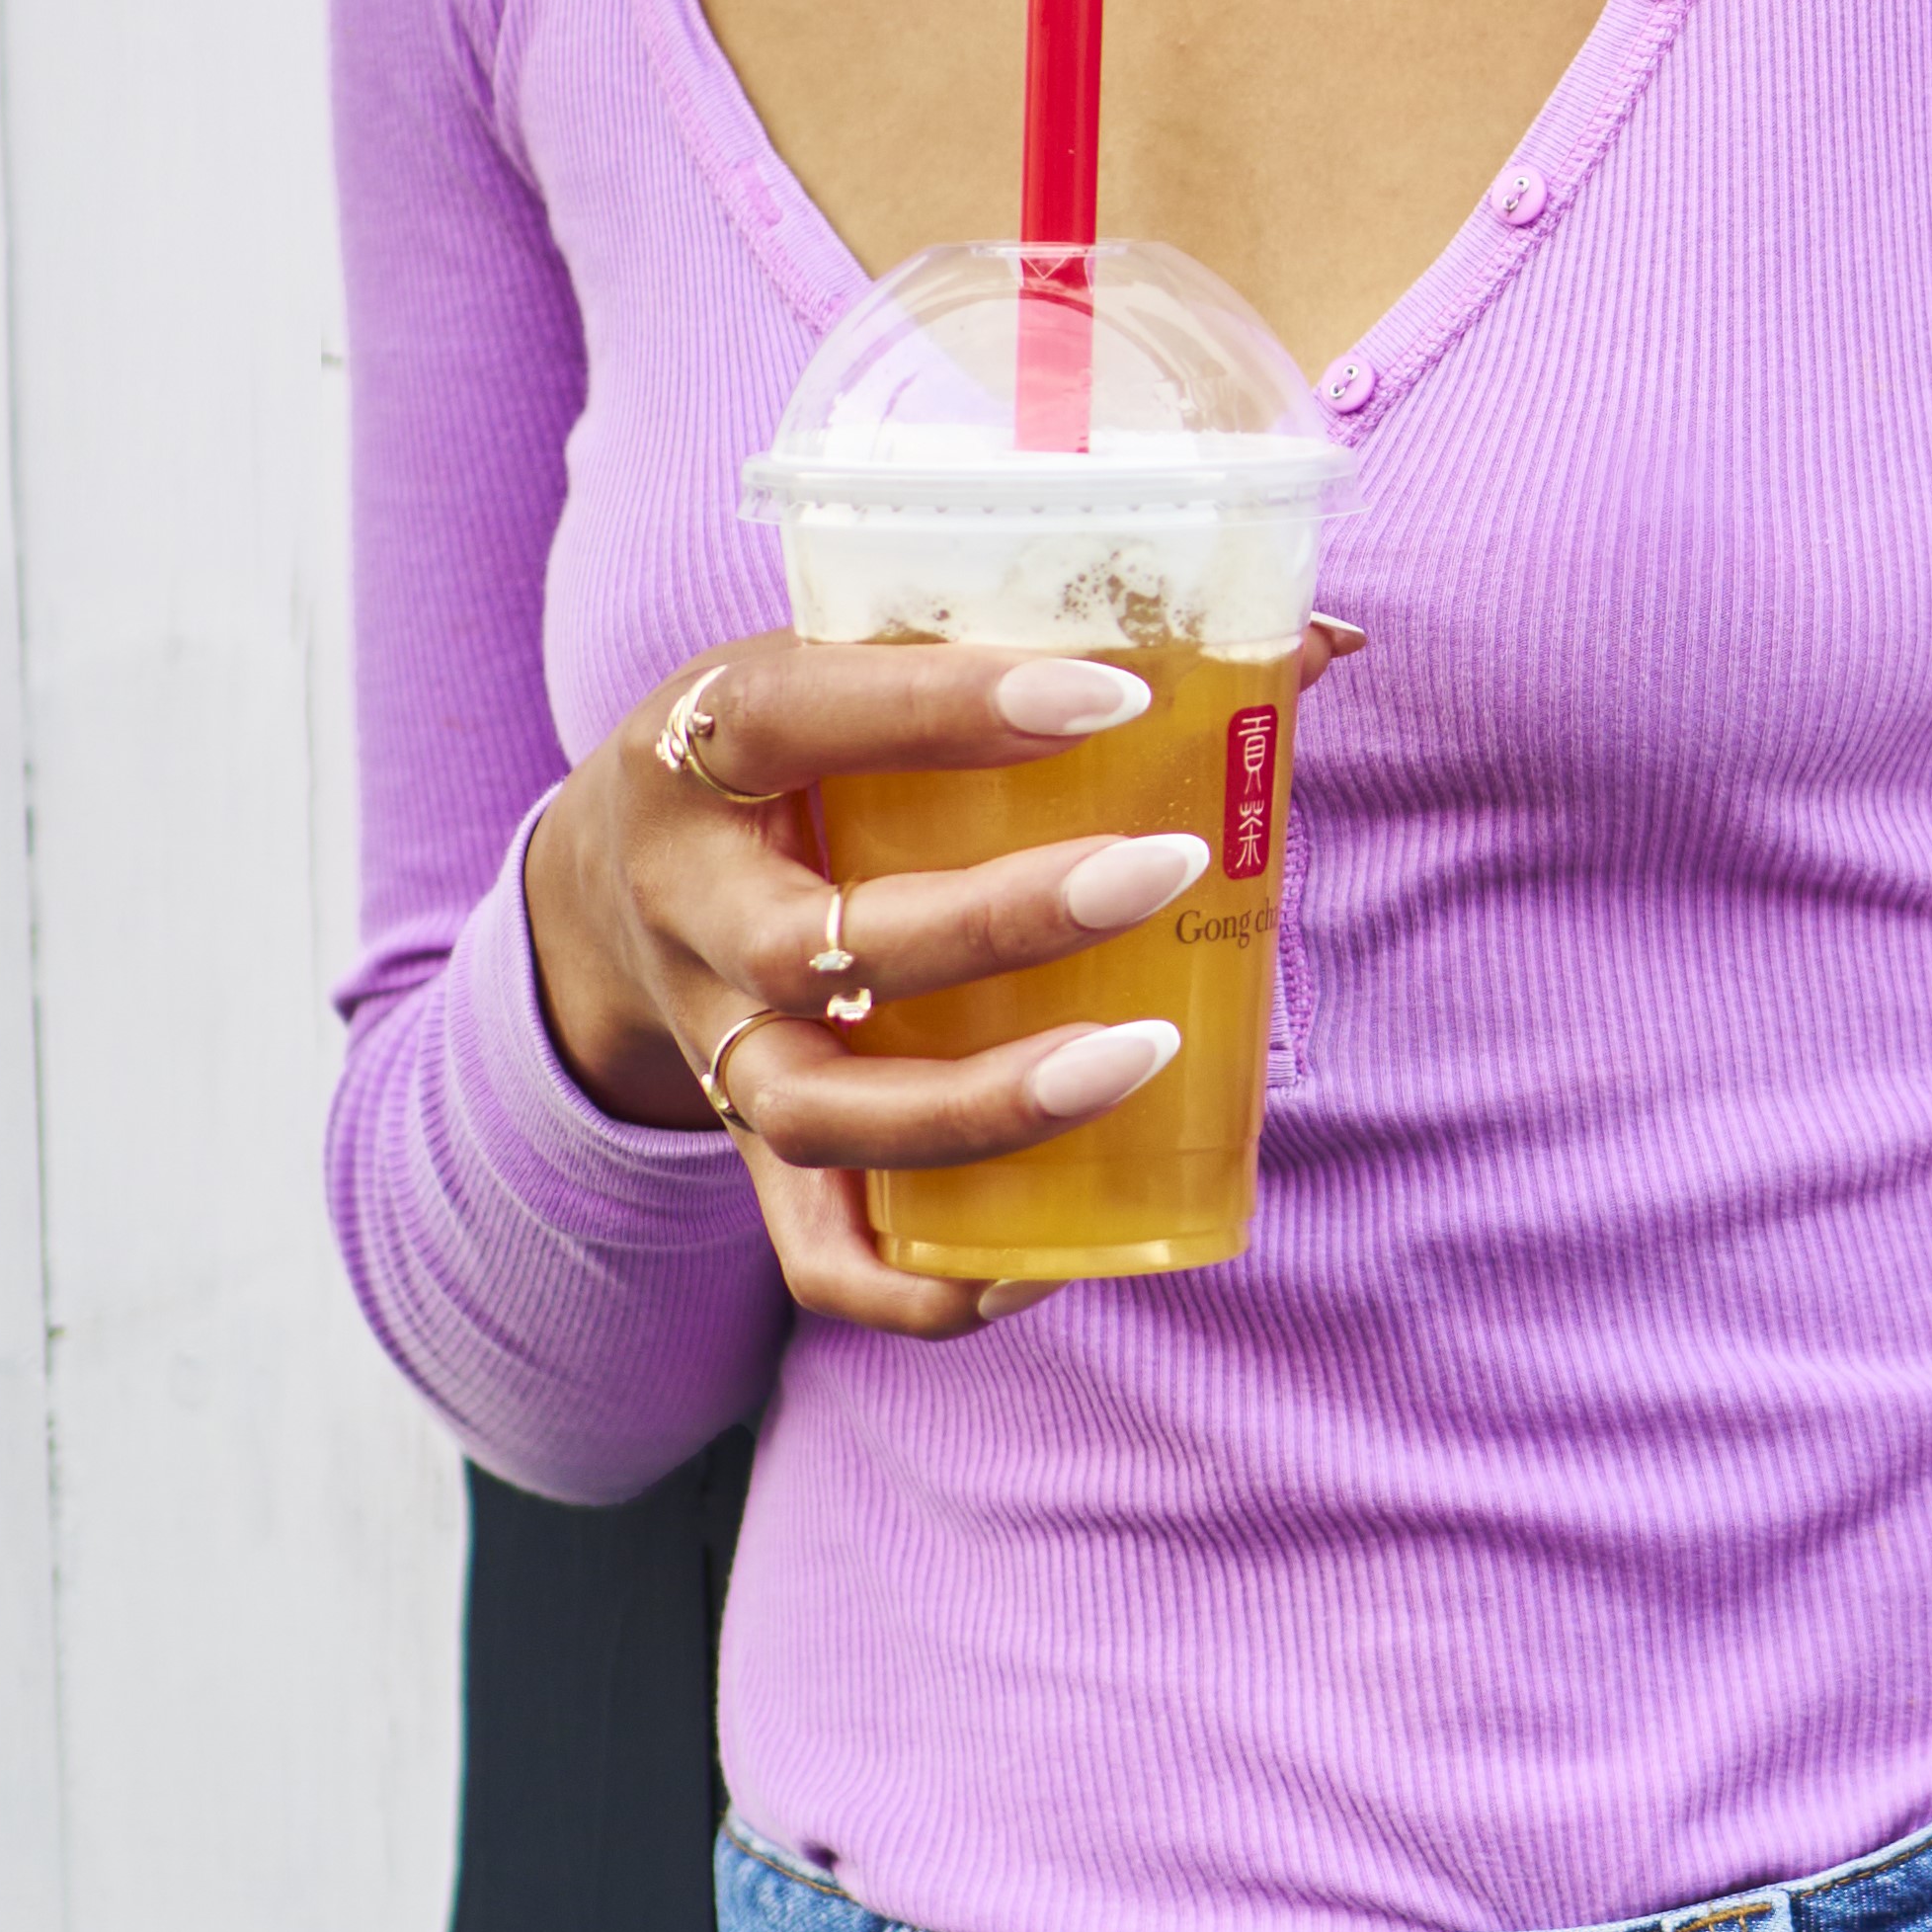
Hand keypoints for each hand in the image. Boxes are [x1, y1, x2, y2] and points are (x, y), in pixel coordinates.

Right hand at [521, 629, 1203, 1344]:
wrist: (606, 886)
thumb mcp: (856, 666)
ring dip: (982, 1107)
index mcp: (696, 756)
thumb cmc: (795, 754)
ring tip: (1142, 1059)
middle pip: (814, 947)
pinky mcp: (744, 1157)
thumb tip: (1325, 644)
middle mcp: (685, 912)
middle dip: (998, 921)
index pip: (796, 716)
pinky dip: (922, 1287)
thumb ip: (1041, 650)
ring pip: (818, 1115)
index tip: (1113, 696)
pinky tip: (1044, 1271)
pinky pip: (813, 1258)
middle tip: (1162, 871)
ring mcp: (709, 1049)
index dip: (943, 708)